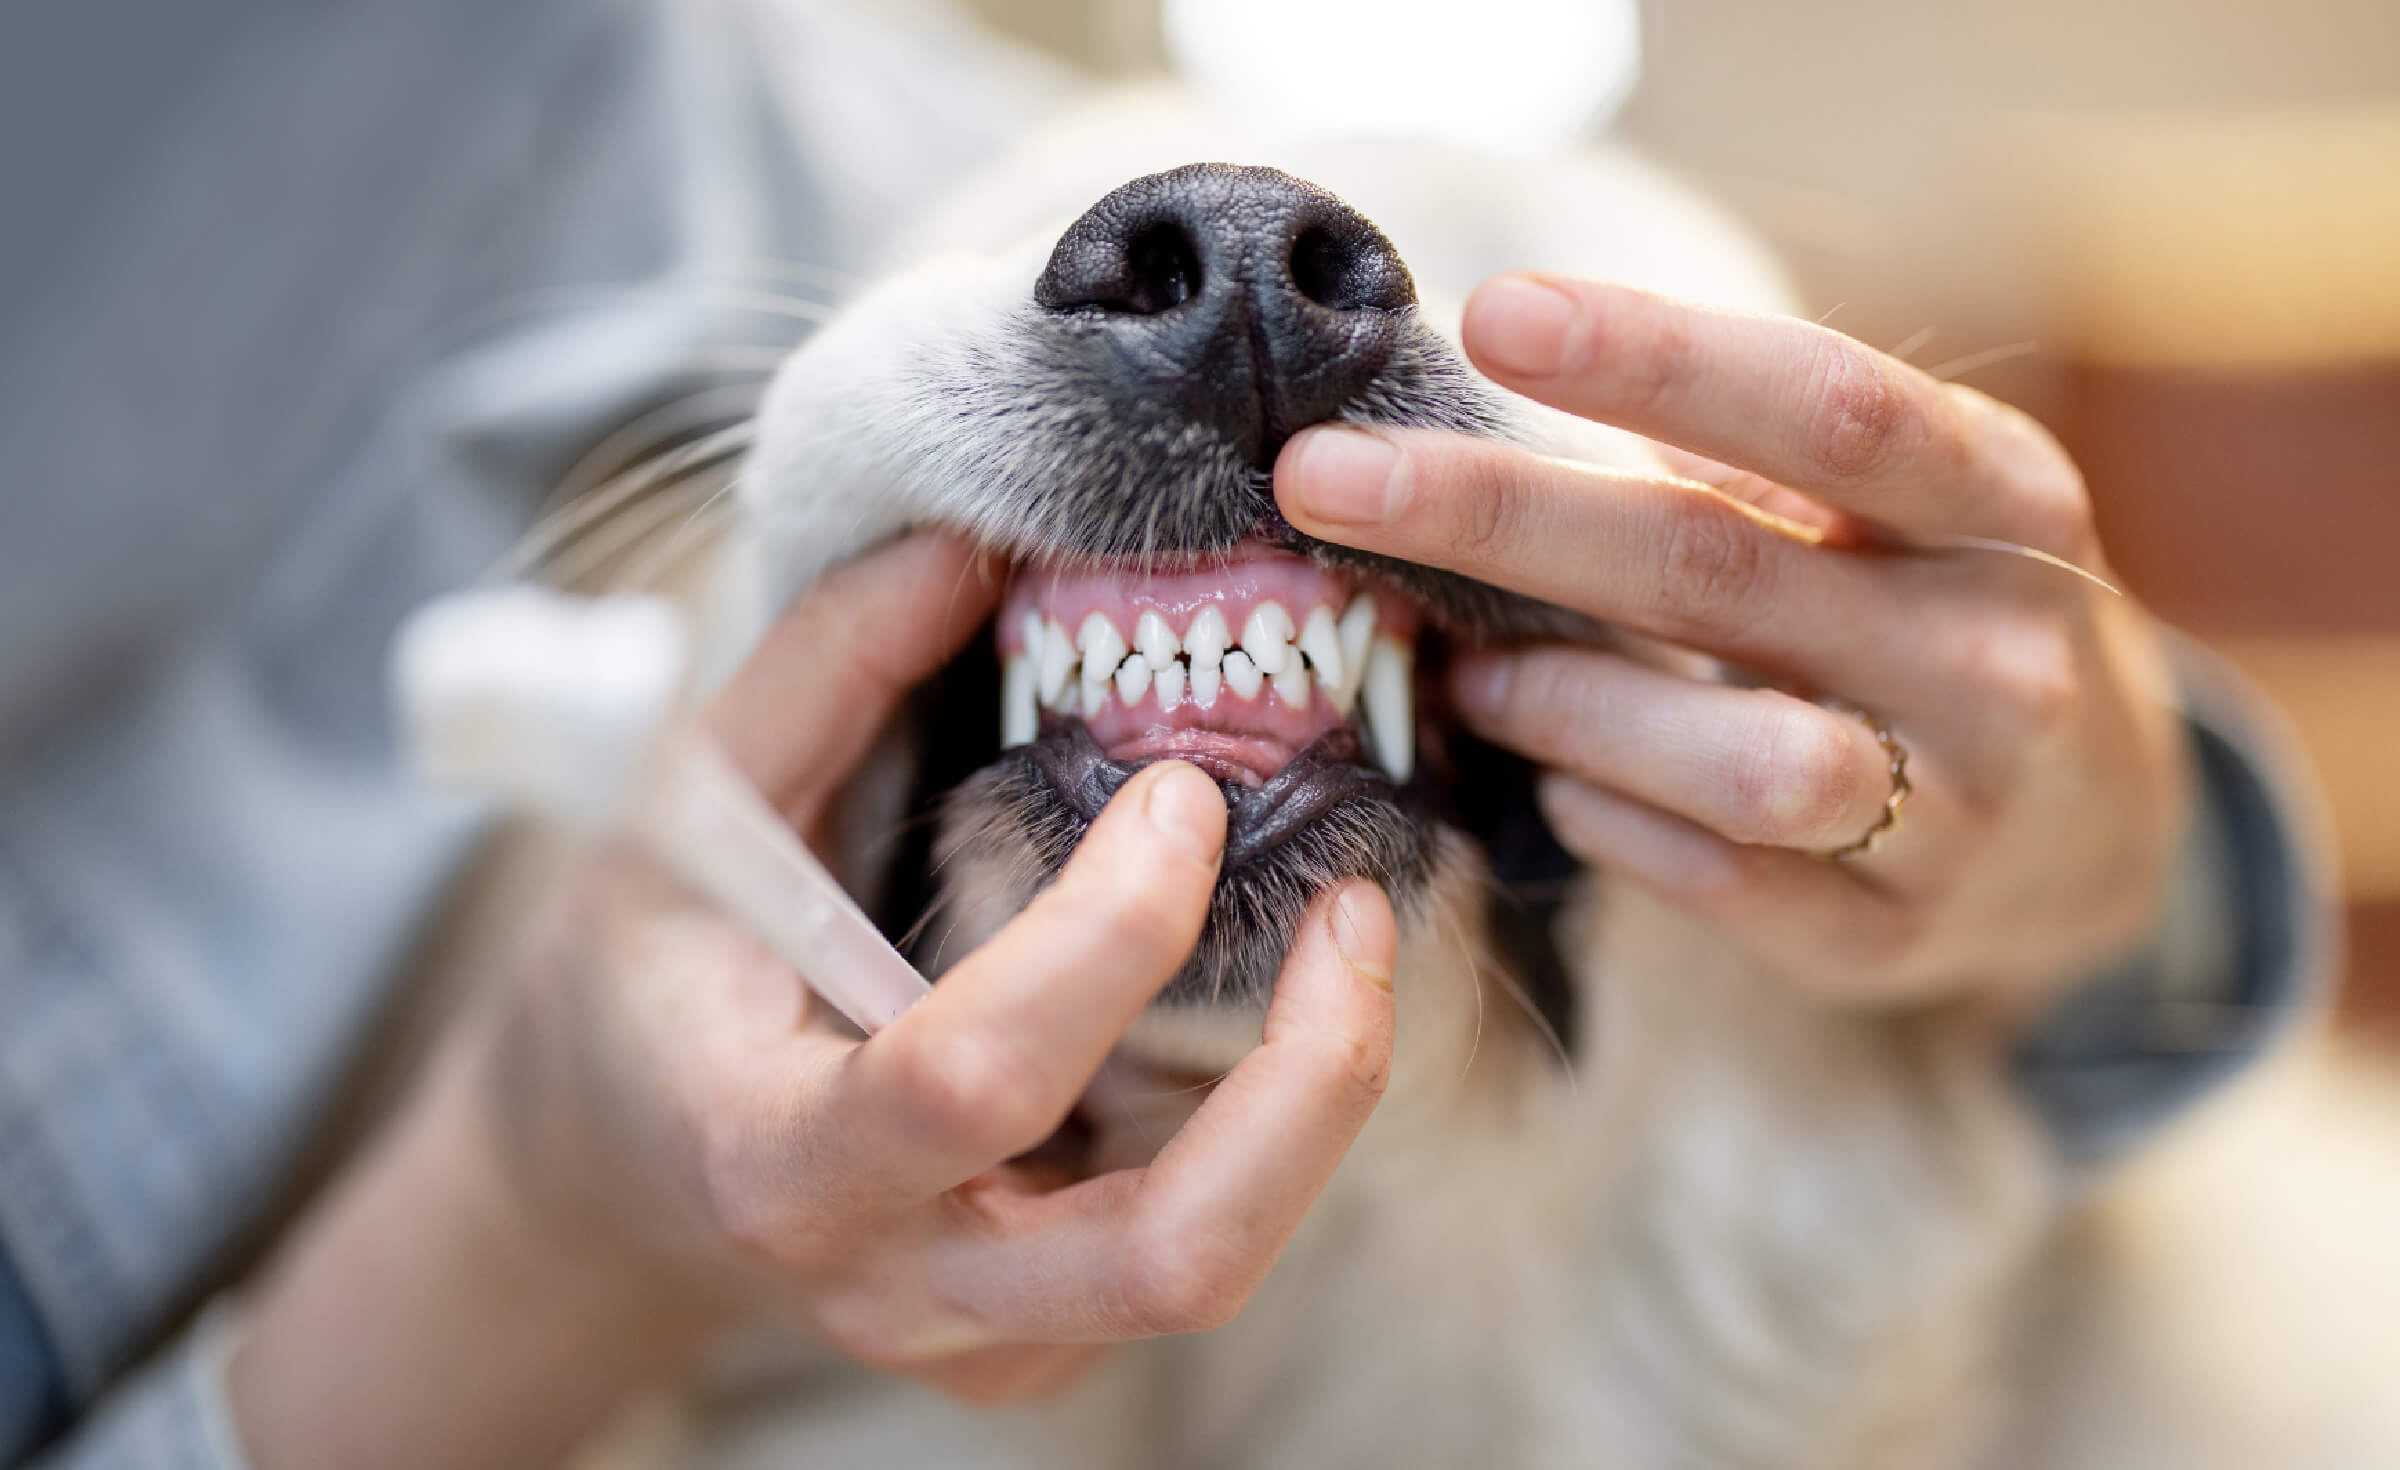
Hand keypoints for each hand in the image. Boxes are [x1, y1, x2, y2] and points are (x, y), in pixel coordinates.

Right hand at [234, 533, 1396, 1468]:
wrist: (615, 1175)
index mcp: (778, 1156)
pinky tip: (1256, 1007)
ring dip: (1318, 1102)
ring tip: (1348, 938)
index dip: (1108, 933)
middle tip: (1356, 910)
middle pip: (1170, 1256)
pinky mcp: (1043, 1347)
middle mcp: (897, 1282)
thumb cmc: (649, 979)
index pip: (972, 1079)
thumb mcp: (686, 811)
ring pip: (1216, 1267)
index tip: (1179, 791)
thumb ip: (826, 671)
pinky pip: (1194, 1252)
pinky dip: (1265, 1127)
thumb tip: (973, 541)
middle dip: (1310, 1081)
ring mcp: (984, 1340)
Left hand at [1274, 274, 2187, 1016]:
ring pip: (1730, 759)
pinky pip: (1713, 880)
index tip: (1492, 315)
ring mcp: (1957, 814)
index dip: (1657, 357)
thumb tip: (1507, 382)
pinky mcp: (1889, 939)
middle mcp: (1999, 653)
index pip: (1827, 409)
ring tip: (1467, 671)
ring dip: (1559, 704)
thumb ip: (1747, 457)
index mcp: (2006, 503)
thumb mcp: (1901, 509)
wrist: (2101, 830)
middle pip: (1716, 570)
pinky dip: (1604, 820)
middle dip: (1496, 517)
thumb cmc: (1938, 615)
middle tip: (1323, 480)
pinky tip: (1557, 783)